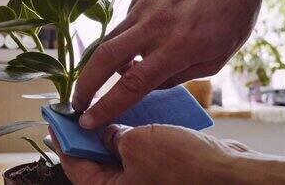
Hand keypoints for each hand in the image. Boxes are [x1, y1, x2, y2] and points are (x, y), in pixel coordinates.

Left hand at [50, 124, 251, 184]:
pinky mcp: (161, 172)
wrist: (229, 172)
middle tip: (78, 110)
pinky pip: (139, 152)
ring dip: (111, 132)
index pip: (76, 168)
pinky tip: (132, 113)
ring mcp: (145, 181)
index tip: (54, 121)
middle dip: (87, 135)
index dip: (64, 142)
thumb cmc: (181, 163)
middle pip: (95, 162)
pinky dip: (133, 134)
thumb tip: (100, 130)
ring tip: (103, 107)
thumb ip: (110, 136)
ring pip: (118, 155)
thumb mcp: (135, 143)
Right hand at [73, 0, 263, 128]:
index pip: (133, 83)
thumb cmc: (229, 23)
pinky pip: (122, 29)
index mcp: (179, 47)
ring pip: (107, 42)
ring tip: (106, 80)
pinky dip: (123, 45)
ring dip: (99, 67)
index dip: (107, 106)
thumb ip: (174, 77)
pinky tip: (141, 46)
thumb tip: (140, 85)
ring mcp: (143, 8)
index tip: (88, 121)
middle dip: (84, 86)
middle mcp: (155, 25)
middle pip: (104, 58)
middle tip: (76, 105)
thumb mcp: (213, 62)